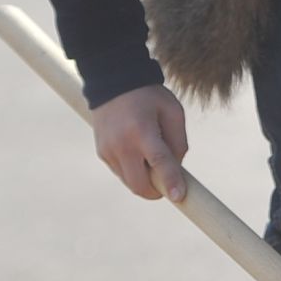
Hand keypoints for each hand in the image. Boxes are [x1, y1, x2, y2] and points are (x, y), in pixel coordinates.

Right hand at [90, 84, 187, 202]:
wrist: (113, 83)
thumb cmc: (150, 97)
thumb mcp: (173, 112)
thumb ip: (178, 142)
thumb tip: (177, 171)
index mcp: (142, 130)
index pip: (159, 161)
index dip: (170, 181)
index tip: (179, 197)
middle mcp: (122, 143)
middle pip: (139, 184)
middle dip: (156, 191)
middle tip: (169, 184)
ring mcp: (108, 150)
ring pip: (130, 182)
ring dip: (145, 181)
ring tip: (151, 158)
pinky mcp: (102, 153)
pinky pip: (121, 173)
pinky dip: (134, 172)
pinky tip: (138, 153)